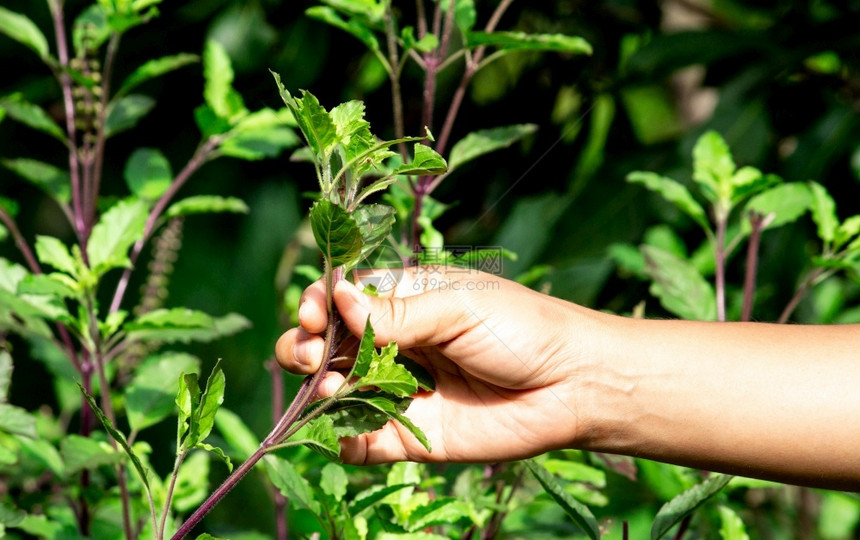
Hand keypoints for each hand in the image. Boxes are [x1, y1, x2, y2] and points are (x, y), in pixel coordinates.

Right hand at [275, 267, 600, 464]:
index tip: (313, 311)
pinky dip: (344, 439)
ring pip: (337, 391)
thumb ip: (396, 312)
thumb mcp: (456, 308)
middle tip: (306, 353)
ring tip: (330, 387)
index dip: (319, 303)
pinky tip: (343, 432)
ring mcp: (401, 390)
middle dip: (305, 346)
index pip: (343, 298)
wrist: (572, 386)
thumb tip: (335, 297)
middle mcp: (396, 344)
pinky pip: (364, 440)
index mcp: (405, 300)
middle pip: (329, 345)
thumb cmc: (521, 329)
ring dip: (319, 390)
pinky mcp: (412, 434)